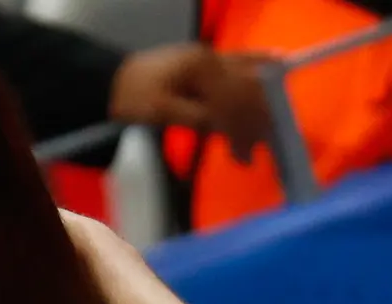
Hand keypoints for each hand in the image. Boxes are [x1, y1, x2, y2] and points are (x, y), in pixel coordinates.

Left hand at [110, 44, 273, 162]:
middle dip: (256, 122)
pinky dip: (260, 63)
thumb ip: (195, 118)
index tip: (245, 158)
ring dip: (260, 105)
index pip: (233, 101)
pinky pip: (242, 59)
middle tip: (254, 153)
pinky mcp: (208, 60)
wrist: (111, 82)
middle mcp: (212, 58)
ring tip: (264, 134)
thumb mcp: (160, 112)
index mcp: (201, 69)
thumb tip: (225, 127)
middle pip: (248, 89)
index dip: (242, 131)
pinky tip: (280, 62)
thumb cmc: (132, 98)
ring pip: (249, 76)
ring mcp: (211, 57)